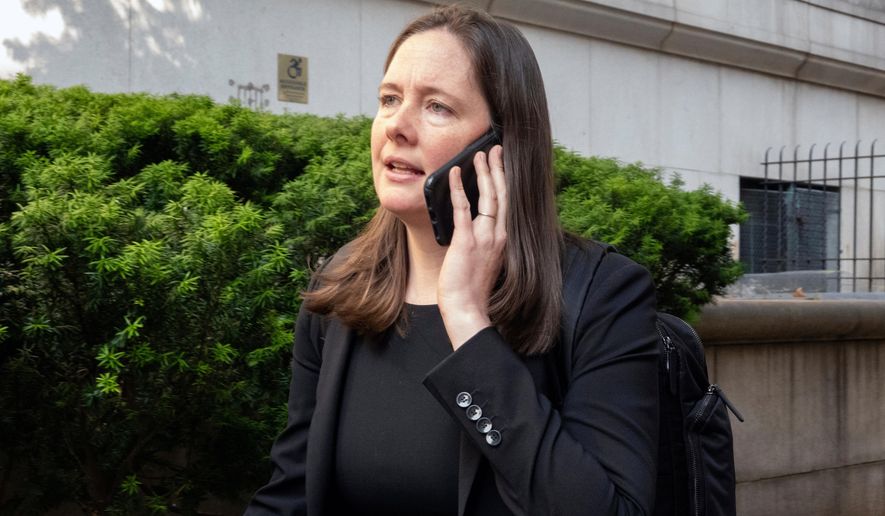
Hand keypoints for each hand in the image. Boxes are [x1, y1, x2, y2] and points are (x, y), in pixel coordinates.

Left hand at [438, 145, 506, 348]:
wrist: (467, 309)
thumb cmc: (471, 290)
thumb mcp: (482, 261)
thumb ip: (482, 241)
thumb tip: (472, 225)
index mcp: (503, 239)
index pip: (506, 204)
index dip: (504, 182)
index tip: (501, 164)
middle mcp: (498, 235)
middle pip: (502, 194)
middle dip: (498, 169)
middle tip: (495, 149)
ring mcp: (484, 237)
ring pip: (488, 197)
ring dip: (484, 173)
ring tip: (480, 154)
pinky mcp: (467, 241)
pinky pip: (463, 208)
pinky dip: (458, 188)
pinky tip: (454, 173)